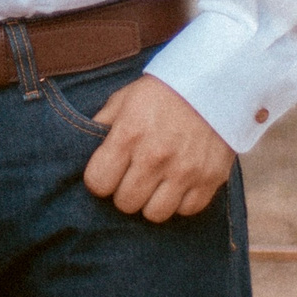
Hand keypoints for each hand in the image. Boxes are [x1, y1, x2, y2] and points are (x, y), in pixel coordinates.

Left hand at [81, 74, 234, 220]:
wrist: (214, 82)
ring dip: (151, 202)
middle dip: (124, 192)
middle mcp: (156, 157)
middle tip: (132, 177)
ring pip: (155, 214)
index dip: (99, 180)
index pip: (98, 183)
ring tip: (155, 184)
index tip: (107, 172)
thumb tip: (82, 147)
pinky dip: (180, 202)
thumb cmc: (163, 91)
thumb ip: (102, 125)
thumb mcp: (124, 99)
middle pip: (125, 203)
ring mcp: (185, 170)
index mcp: (129, 135)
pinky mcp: (211, 178)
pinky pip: (187, 210)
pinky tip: (178, 184)